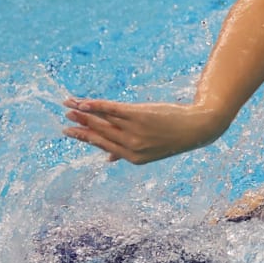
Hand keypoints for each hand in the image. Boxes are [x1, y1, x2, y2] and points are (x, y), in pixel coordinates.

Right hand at [62, 97, 228, 163]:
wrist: (198, 128)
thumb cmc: (174, 137)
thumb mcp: (152, 150)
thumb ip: (127, 153)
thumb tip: (108, 159)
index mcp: (133, 158)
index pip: (103, 146)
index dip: (85, 138)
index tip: (69, 131)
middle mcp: (132, 146)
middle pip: (100, 133)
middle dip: (80, 125)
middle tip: (65, 117)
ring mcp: (135, 131)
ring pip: (103, 121)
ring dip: (83, 112)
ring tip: (69, 105)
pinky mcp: (139, 115)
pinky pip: (111, 110)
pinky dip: (96, 106)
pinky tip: (84, 102)